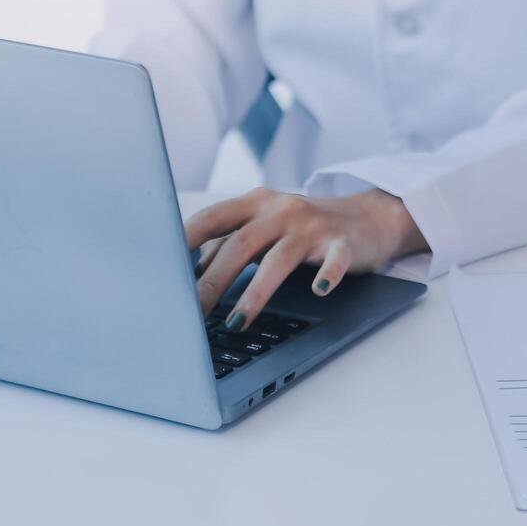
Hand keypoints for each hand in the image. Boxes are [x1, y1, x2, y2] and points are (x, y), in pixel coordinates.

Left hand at [185, 187, 427, 330]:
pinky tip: (320, 290)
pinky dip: (328, 275)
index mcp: (255, 203)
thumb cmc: (304, 227)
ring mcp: (313, 226)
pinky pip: (335, 260)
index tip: (159, 269)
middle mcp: (281, 210)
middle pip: (239, 244)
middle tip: (191, 313)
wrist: (367, 217)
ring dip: (255, 292)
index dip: (183, 242)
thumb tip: (183, 277)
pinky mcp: (343, 243)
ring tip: (236, 322)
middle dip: (212, 281)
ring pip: (279, 259)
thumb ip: (228, 245)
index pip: (211, 219)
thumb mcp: (264, 229)